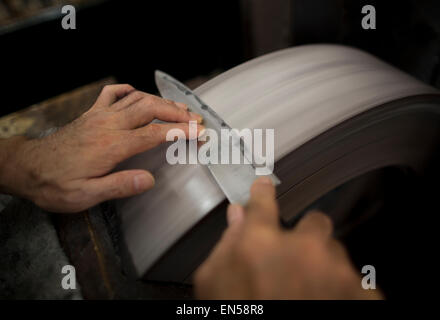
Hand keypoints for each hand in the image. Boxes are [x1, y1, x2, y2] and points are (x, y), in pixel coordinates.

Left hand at [0, 84, 202, 212]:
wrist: (28, 167)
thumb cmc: (56, 183)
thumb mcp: (86, 195)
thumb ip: (119, 186)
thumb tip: (149, 180)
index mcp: (112, 145)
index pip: (155, 133)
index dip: (180, 132)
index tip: (198, 132)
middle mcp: (108, 125)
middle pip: (150, 109)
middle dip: (177, 112)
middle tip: (196, 118)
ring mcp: (99, 116)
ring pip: (136, 99)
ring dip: (160, 101)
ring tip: (179, 107)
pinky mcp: (91, 114)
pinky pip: (112, 94)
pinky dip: (128, 90)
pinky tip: (137, 92)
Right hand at [194, 177, 382, 299]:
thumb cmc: (238, 316)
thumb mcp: (213, 284)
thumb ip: (225, 244)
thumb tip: (235, 216)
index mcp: (260, 244)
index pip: (263, 203)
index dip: (263, 193)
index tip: (265, 187)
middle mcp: (303, 250)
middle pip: (315, 222)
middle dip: (306, 237)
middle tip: (295, 262)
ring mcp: (337, 273)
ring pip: (336, 253)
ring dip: (324, 267)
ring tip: (308, 294)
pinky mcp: (363, 296)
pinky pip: (358, 282)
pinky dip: (344, 292)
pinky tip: (325, 305)